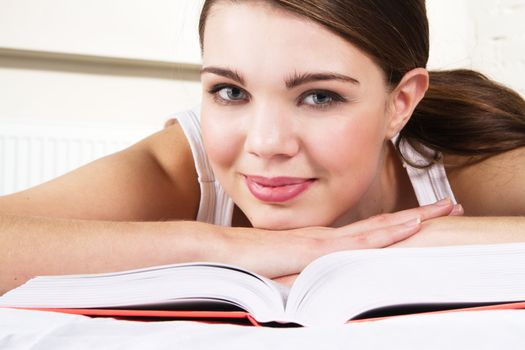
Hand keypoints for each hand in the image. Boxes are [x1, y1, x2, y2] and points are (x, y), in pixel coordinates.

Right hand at [227, 199, 461, 280]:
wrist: (219, 253)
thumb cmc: (246, 267)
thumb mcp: (283, 278)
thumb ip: (308, 283)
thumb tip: (331, 293)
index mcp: (324, 247)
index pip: (371, 235)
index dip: (401, 226)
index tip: (428, 219)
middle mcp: (329, 240)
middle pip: (384, 226)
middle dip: (420, 216)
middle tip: (452, 206)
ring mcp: (324, 242)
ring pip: (379, 229)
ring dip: (414, 219)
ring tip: (445, 210)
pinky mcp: (315, 248)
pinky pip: (359, 240)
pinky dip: (388, 232)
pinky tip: (410, 225)